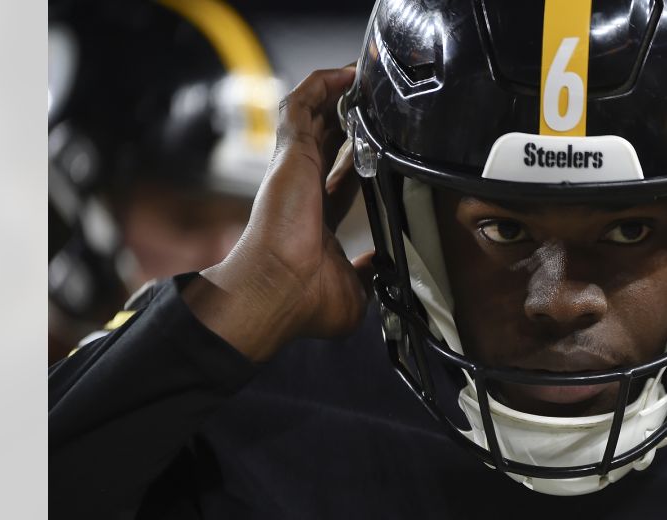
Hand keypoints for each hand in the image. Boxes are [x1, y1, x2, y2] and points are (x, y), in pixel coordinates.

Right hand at [182, 66, 374, 360]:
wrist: (280, 290)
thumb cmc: (303, 300)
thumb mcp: (356, 290)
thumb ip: (372, 274)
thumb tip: (386, 269)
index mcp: (315, 220)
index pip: (338, 180)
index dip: (355, 162)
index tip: (375, 150)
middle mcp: (301, 190)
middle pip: (324, 142)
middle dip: (346, 119)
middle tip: (371, 103)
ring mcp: (294, 169)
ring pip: (312, 117)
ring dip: (335, 95)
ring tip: (361, 77)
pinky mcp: (290, 153)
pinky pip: (301, 104)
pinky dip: (321, 84)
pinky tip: (345, 73)